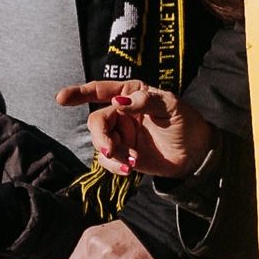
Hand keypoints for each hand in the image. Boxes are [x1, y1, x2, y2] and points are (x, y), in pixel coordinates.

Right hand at [56, 81, 217, 177]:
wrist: (196, 155)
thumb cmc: (186, 123)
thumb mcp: (170, 106)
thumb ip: (144, 101)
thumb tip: (118, 101)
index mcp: (131, 93)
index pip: (101, 90)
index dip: (80, 93)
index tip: (61, 99)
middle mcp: (122, 112)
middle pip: (97, 121)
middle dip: (100, 137)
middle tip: (111, 150)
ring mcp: (121, 134)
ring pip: (101, 143)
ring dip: (113, 154)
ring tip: (132, 162)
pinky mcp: (124, 155)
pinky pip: (108, 160)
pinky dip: (116, 166)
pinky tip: (132, 169)